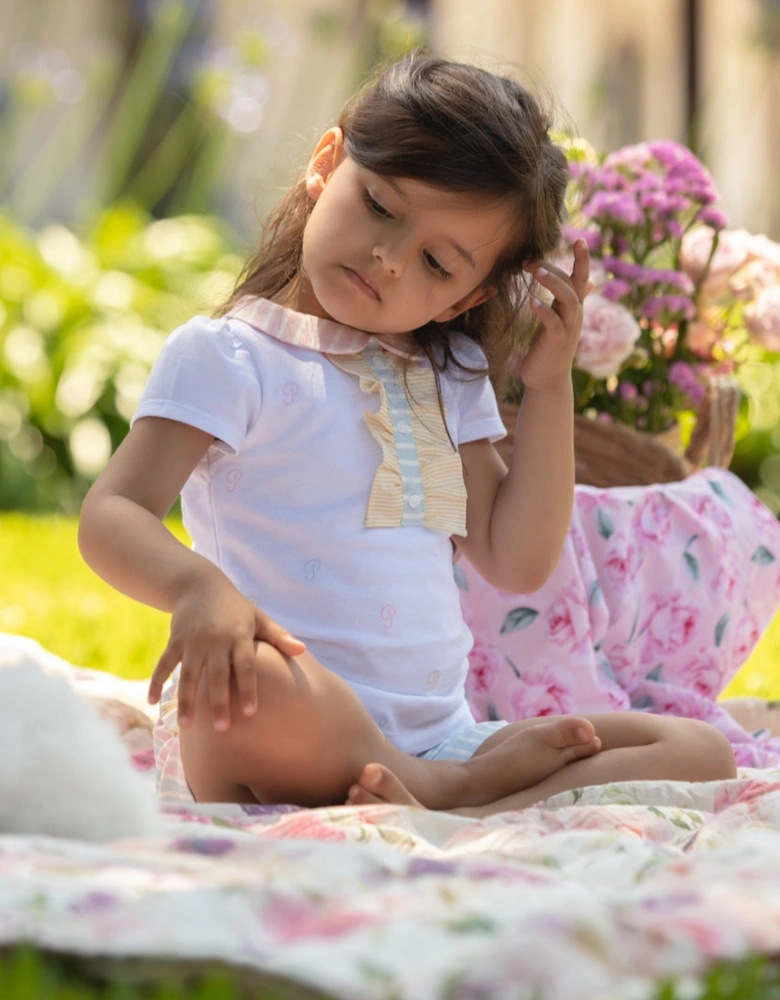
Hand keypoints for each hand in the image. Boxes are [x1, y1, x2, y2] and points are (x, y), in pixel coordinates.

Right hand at [147, 573, 305, 730]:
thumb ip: (279, 636)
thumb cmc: (234, 607)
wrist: (199, 584)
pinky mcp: (175, 640)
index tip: (251, 713)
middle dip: (219, 702)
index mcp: (239, 636)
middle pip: (217, 676)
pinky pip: (164, 664)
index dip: (249, 689)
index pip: (245, 666)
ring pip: (189, 675)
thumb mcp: (258, 618)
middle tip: (222, 729)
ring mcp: (193, 641)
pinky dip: (157, 682)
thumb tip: (303, 651)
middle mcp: (215, 641)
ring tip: (187, 726)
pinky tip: (153, 703)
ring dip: (187, 700)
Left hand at [516, 239, 589, 392]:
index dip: (582, 259)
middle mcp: (574, 315)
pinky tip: (532, 302)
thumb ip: (568, 300)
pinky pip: (553, 323)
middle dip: (556, 268)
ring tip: (536, 271)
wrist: (547, 380)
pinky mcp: (556, 342)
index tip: (577, 239)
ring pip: (568, 300)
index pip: (580, 277)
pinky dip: (544, 311)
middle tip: (531, 260)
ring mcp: (567, 328)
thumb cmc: (549, 349)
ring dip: (553, 284)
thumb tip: (588, 282)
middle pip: (574, 284)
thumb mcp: (560, 320)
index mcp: (572, 308)